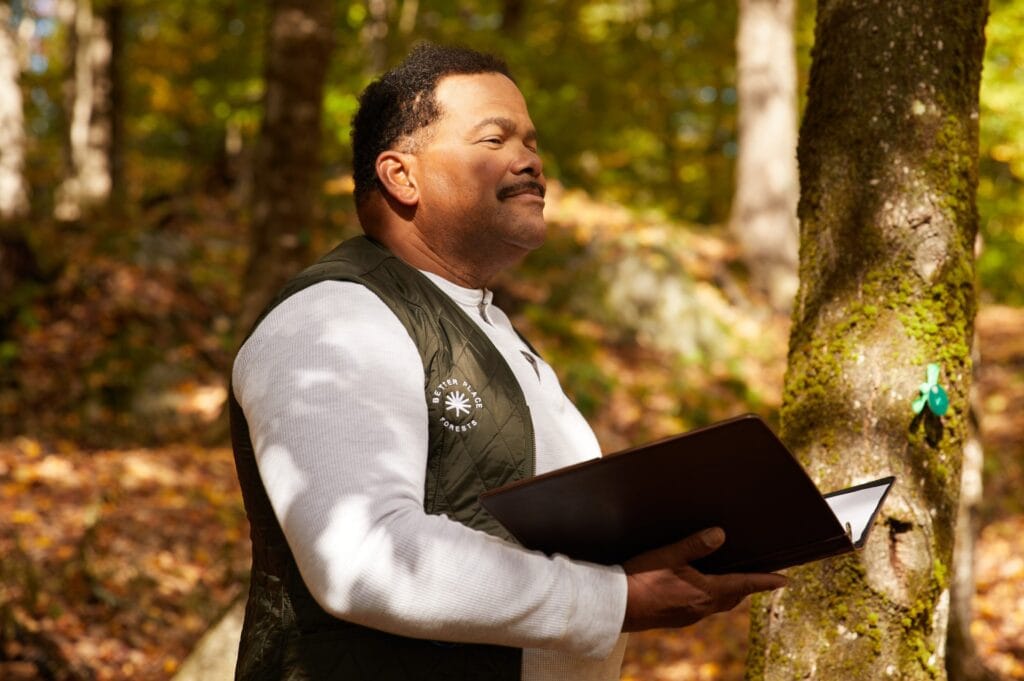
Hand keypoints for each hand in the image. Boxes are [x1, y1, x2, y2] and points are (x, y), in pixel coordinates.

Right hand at [621, 527, 786, 631]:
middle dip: (746, 587)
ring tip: (728, 580)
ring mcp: (688, 616)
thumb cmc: (641, 579)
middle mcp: (701, 608)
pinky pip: (700, 608)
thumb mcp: (669, 555)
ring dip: (726, 593)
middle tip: (756, 577)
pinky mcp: (674, 618)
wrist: (615, 606)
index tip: (784, 581)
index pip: (744, 585)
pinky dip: (707, 597)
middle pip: (733, 598)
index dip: (765, 582)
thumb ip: (695, 545)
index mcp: (705, 592)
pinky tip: (695, 589)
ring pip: (716, 604)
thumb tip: (721, 534)